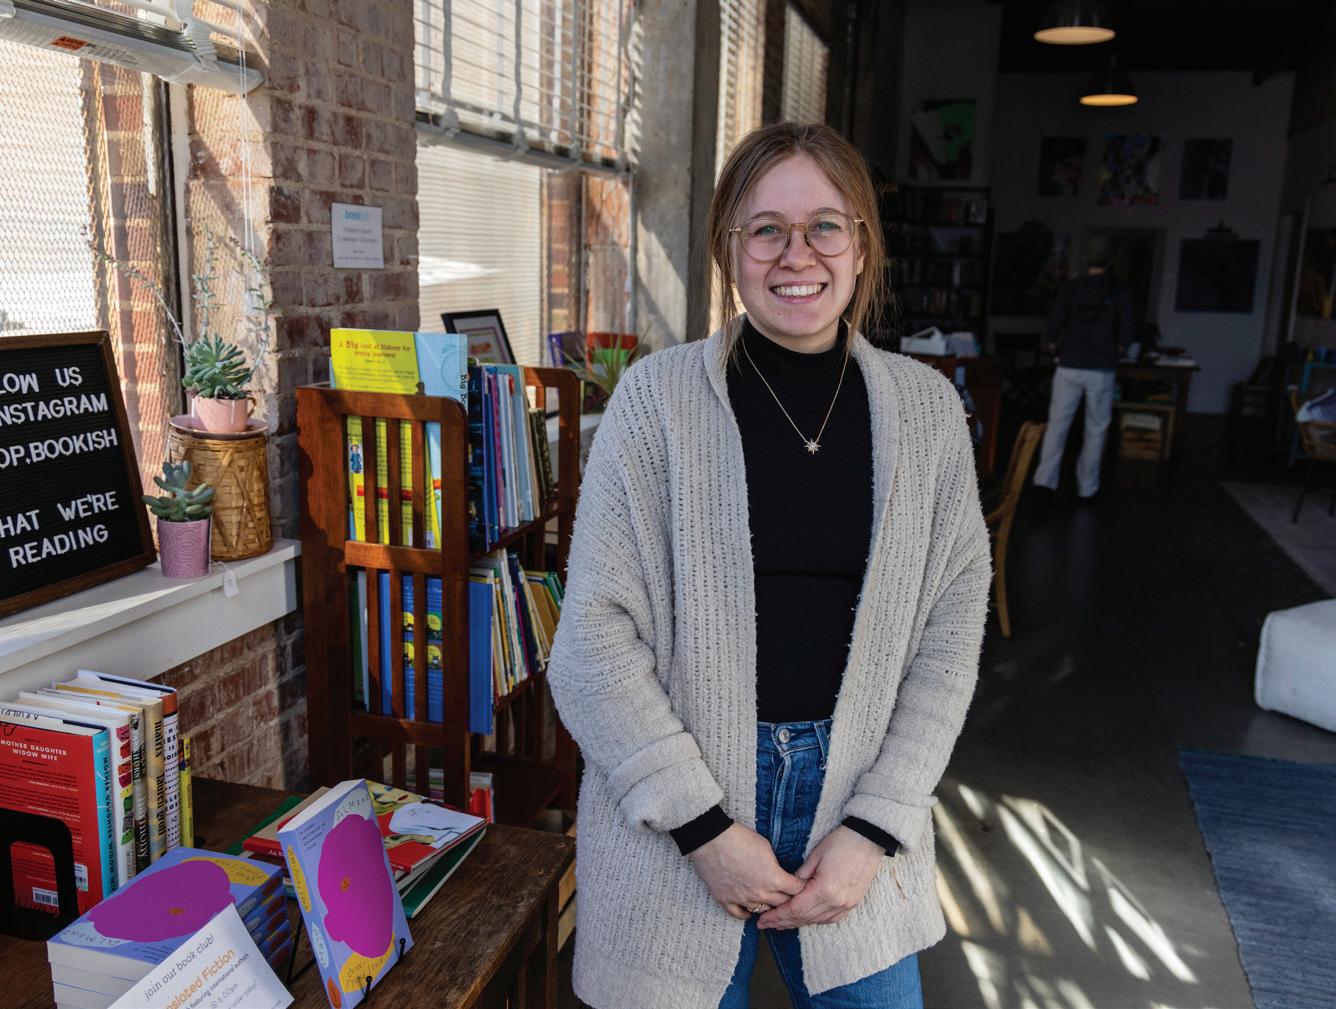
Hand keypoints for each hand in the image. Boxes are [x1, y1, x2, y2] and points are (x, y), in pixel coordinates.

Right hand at [688, 823, 805, 920]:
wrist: (711, 839)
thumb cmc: (740, 838)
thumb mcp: (766, 847)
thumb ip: (775, 865)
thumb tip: (777, 873)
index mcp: (774, 879)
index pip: (797, 890)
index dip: (801, 886)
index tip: (800, 884)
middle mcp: (761, 893)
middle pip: (782, 904)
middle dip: (788, 898)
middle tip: (788, 894)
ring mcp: (743, 899)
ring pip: (763, 912)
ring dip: (768, 906)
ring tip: (770, 902)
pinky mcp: (726, 900)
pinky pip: (740, 915)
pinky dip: (747, 913)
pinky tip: (750, 910)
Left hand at [757, 825, 882, 929]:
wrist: (868, 839)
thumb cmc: (840, 843)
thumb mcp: (815, 856)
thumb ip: (799, 877)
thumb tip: (787, 889)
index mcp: (824, 890)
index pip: (795, 909)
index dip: (778, 916)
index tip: (763, 919)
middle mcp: (836, 902)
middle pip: (804, 918)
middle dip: (783, 922)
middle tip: (765, 924)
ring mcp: (846, 905)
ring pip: (817, 920)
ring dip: (798, 923)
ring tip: (781, 924)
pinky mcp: (852, 904)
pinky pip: (830, 919)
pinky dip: (815, 920)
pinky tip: (805, 920)